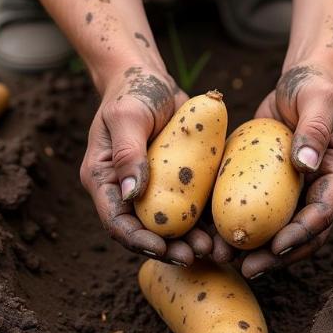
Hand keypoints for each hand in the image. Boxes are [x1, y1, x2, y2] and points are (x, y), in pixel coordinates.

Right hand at [80, 64, 213, 265]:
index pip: (117, 221)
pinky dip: (208, 219)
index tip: (163, 249)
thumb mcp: (127, 117)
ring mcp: (154, 187)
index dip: (138, 240)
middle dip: (170, 248)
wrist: (152, 76)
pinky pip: (193, 205)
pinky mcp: (179, 180)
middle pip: (146, 230)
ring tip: (217, 249)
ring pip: (173, 224)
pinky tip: (227, 228)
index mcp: (105, 180)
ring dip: (192, 239)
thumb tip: (130, 193)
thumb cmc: (133, 91)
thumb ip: (128, 152)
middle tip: (196, 256)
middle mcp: (128, 190)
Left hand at [233, 63, 332, 277]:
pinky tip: (210, 233)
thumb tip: (305, 164)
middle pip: (302, 235)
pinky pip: (258, 211)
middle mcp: (322, 189)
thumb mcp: (318, 99)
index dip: (301, 235)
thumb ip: (314, 129)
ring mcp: (299, 192)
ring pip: (279, 230)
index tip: (275, 248)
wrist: (302, 80)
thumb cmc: (315, 85)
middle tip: (246, 268)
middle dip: (275, 256)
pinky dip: (237, 223)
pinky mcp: (275, 187)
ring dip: (254, 248)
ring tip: (222, 257)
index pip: (324, 213)